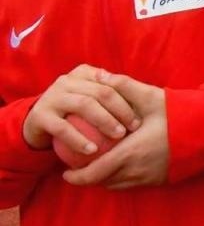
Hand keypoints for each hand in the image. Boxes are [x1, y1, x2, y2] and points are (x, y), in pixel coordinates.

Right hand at [22, 65, 140, 155]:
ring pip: (84, 105)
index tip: (140, 116)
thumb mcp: (91, 99)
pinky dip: (79, 140)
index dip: (128, 97)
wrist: (37, 124)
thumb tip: (143, 99)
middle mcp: (66, 81)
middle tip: (133, 127)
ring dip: (104, 121)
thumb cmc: (74, 113)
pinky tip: (92, 151)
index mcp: (82, 74)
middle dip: (121, 109)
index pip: (110, 82)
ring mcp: (52, 97)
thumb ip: (110, 94)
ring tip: (118, 136)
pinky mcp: (40, 116)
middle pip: (100, 91)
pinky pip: (63, 128)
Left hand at [62, 76, 168, 188]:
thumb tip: (100, 75)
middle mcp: (136, 171)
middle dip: (87, 178)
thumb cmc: (180, 114)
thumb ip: (123, 86)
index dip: (76, 177)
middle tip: (79, 166)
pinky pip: (132, 184)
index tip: (65, 172)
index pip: (94, 174)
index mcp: (130, 153)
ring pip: (117, 185)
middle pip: (102, 183)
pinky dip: (121, 179)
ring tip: (99, 165)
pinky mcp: (160, 180)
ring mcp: (149, 178)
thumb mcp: (151, 97)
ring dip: (105, 179)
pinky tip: (122, 166)